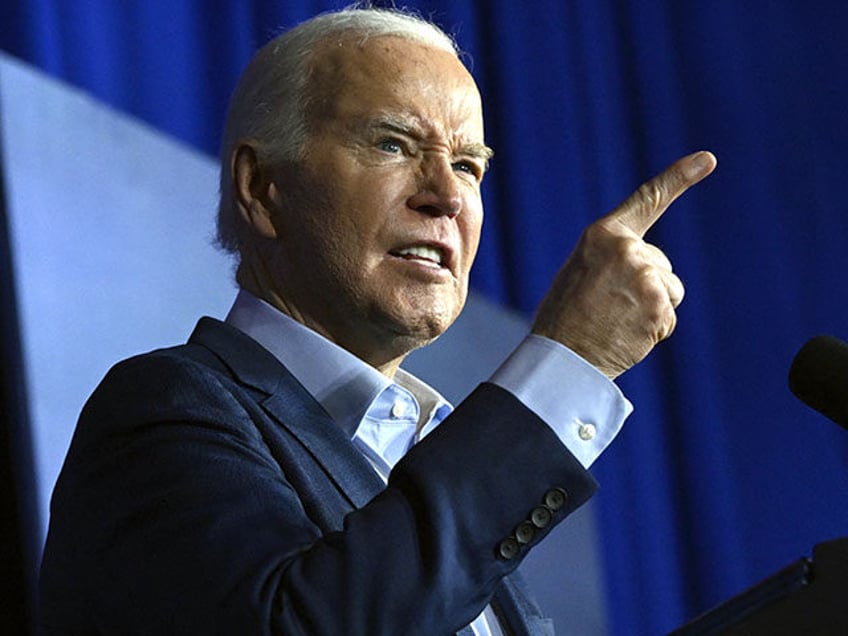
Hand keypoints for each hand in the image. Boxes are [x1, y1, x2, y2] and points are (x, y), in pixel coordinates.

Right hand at [532, 151, 716, 378]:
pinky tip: (627, 335)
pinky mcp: (658, 303)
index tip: (708, 159)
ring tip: (616, 321)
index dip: (679, 177)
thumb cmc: (565, 318)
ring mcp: (645, 275)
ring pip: (670, 290)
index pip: (646, 201)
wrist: (561, 357)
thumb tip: (643, 266)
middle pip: (661, 264)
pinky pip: (668, 317)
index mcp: (602, 235)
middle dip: (646, 287)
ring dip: (652, 309)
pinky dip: (653, 331)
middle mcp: (627, 248)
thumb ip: (612, 259)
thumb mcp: (582, 272)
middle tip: (609, 309)